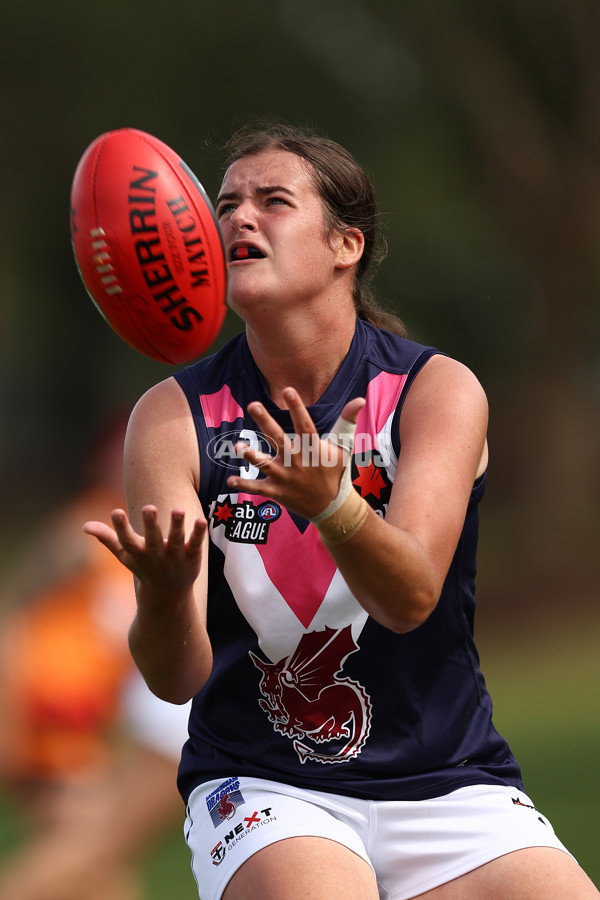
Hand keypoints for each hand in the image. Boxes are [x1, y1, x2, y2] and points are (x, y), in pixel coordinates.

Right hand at [83, 506, 206, 600]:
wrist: (168, 595)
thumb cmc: (144, 568)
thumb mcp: (125, 555)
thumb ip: (108, 539)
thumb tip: (84, 526)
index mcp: (138, 554)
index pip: (127, 540)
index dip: (120, 527)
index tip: (116, 511)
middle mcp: (156, 555)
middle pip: (153, 540)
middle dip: (151, 525)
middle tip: (149, 507)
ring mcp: (175, 557)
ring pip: (177, 540)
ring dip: (177, 525)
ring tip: (178, 509)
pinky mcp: (192, 556)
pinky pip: (196, 544)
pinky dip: (198, 533)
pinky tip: (201, 519)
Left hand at [227, 388, 364, 520]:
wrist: (333, 507)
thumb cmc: (336, 472)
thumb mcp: (344, 447)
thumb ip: (347, 421)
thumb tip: (360, 399)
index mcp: (313, 448)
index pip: (304, 424)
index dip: (297, 407)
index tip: (288, 390)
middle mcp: (298, 461)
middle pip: (279, 439)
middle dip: (265, 422)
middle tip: (253, 405)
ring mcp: (286, 478)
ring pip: (266, 465)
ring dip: (252, 456)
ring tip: (239, 446)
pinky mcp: (278, 492)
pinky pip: (259, 488)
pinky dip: (245, 484)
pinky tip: (231, 479)